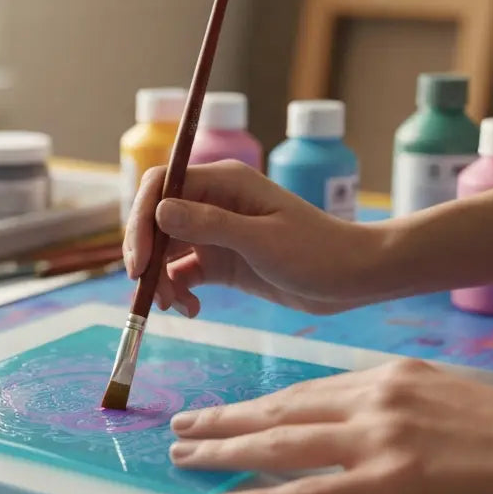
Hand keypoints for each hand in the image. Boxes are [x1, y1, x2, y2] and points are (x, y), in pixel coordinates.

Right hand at [122, 161, 385, 316]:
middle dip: (147, 256)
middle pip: (157, 220)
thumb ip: (210, 224)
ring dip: (161, 279)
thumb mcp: (261, 240)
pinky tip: (192, 310)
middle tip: (147, 292)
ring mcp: (217, 233)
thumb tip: (159, 210)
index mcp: (223, 183)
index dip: (141, 219)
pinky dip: (180, 293)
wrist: (352, 278)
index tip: (139, 260)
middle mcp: (213, 203)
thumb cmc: (316, 252)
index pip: (161, 186)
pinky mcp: (223, 262)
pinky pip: (185, 274)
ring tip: (175, 307)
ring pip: (167, 251)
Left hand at [168, 359, 492, 493]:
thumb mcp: (453, 397)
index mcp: (392, 375)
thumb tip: (368, 420)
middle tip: (183, 425)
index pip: (309, 391)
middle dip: (226, 419)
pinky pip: (308, 493)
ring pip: (280, 443)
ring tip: (185, 457)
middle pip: (281, 409)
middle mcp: (377, 397)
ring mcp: (381, 437)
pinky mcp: (391, 480)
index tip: (230, 410)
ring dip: (224, 450)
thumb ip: (404, 404)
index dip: (262, 403)